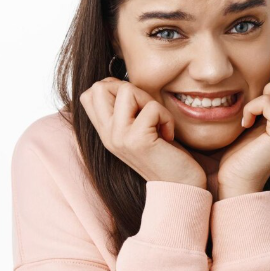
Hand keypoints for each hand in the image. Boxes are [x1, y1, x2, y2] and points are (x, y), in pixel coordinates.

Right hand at [80, 77, 207, 188]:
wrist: (180, 187)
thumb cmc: (165, 156)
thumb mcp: (139, 130)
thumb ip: (125, 111)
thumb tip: (120, 83)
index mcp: (105, 132)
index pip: (89, 94)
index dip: (114, 88)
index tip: (136, 106)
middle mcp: (107, 135)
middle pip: (99, 87)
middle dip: (131, 89)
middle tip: (147, 111)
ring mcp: (118, 138)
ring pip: (127, 91)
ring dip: (150, 101)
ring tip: (158, 123)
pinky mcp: (136, 140)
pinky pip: (152, 108)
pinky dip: (166, 118)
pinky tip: (167, 136)